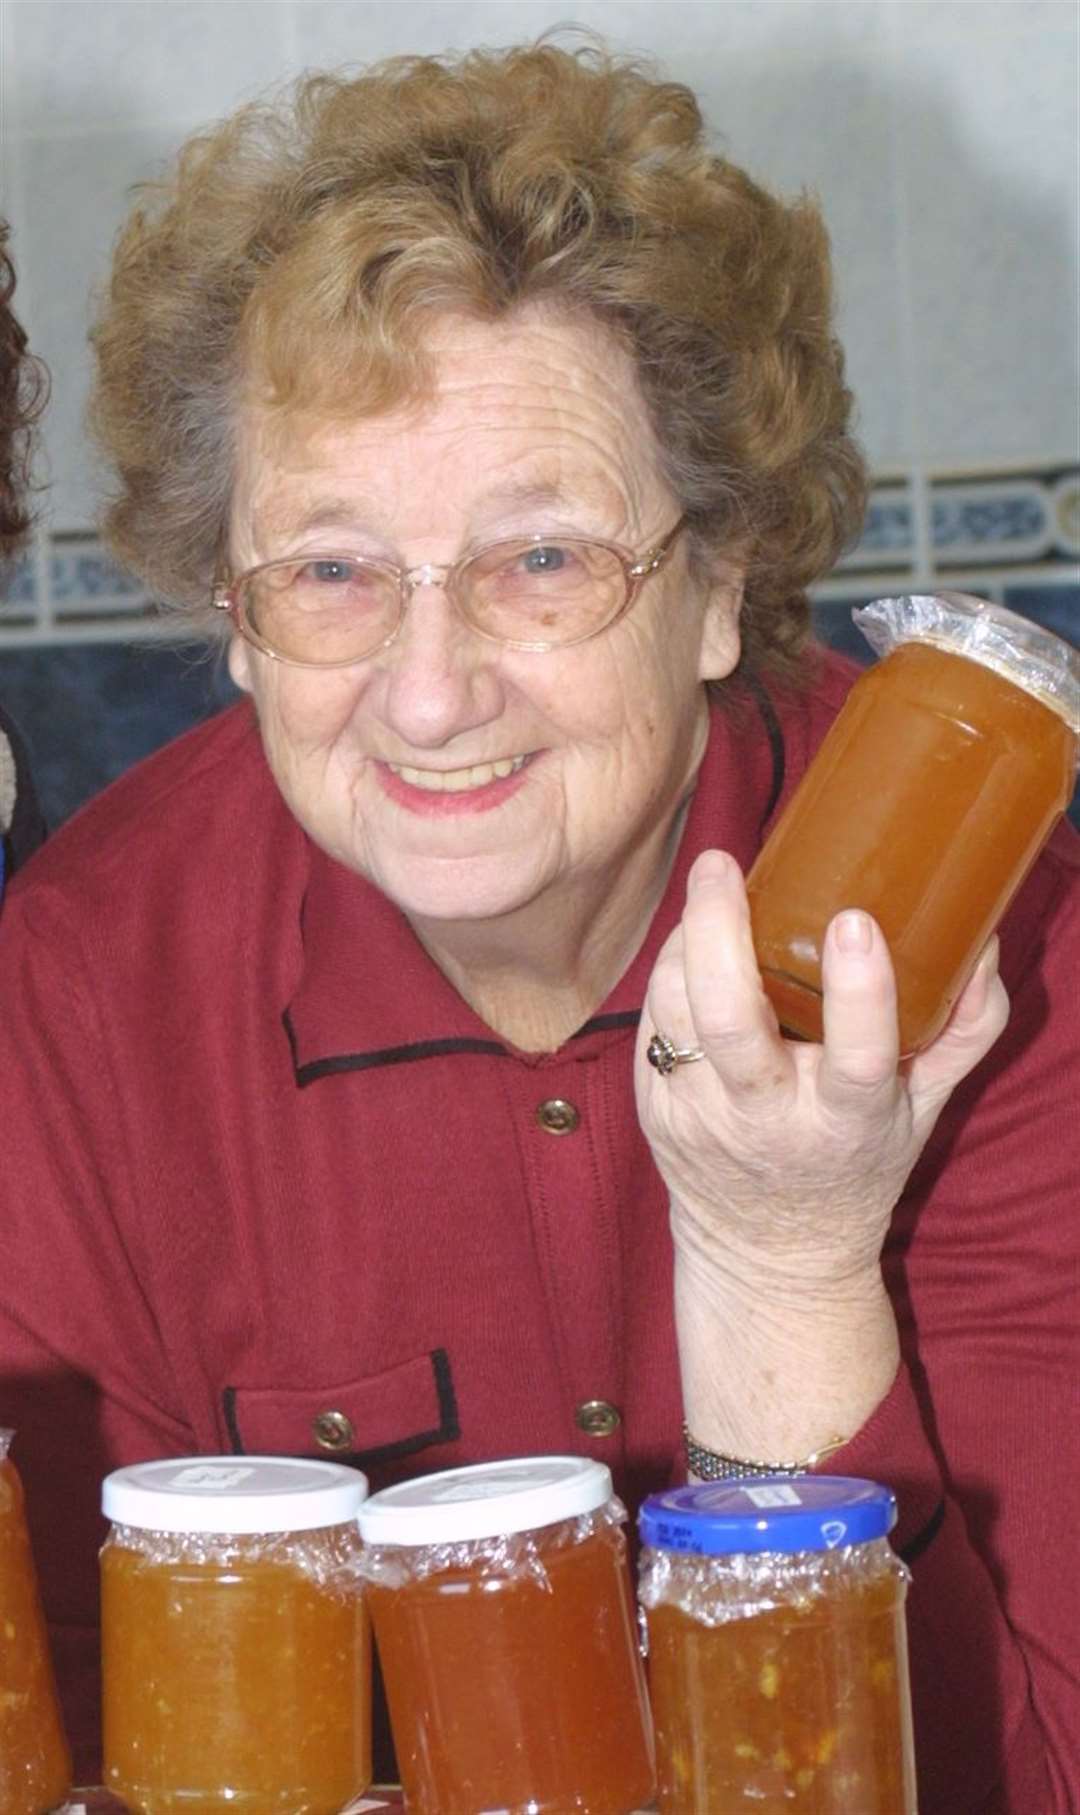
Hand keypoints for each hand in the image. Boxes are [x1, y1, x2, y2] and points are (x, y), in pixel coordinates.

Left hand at [636, 848, 1008, 1456]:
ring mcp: (701, 1117)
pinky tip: (692, 943)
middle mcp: (768, 1121)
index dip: (859, 991)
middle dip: (719, 934)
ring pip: (677, 1013)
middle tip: (723, 866)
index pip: (859, 1058)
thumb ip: (963, 1031)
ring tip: (713, 889)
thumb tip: (983, 943)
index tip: (855, 921)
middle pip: (731, 1023)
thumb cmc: (857, 1163)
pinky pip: (652, 1024)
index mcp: (847, 1122)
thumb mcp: (924, 1111)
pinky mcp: (654, 1110)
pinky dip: (668, 973)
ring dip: (685, 941)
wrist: (769, 1256)